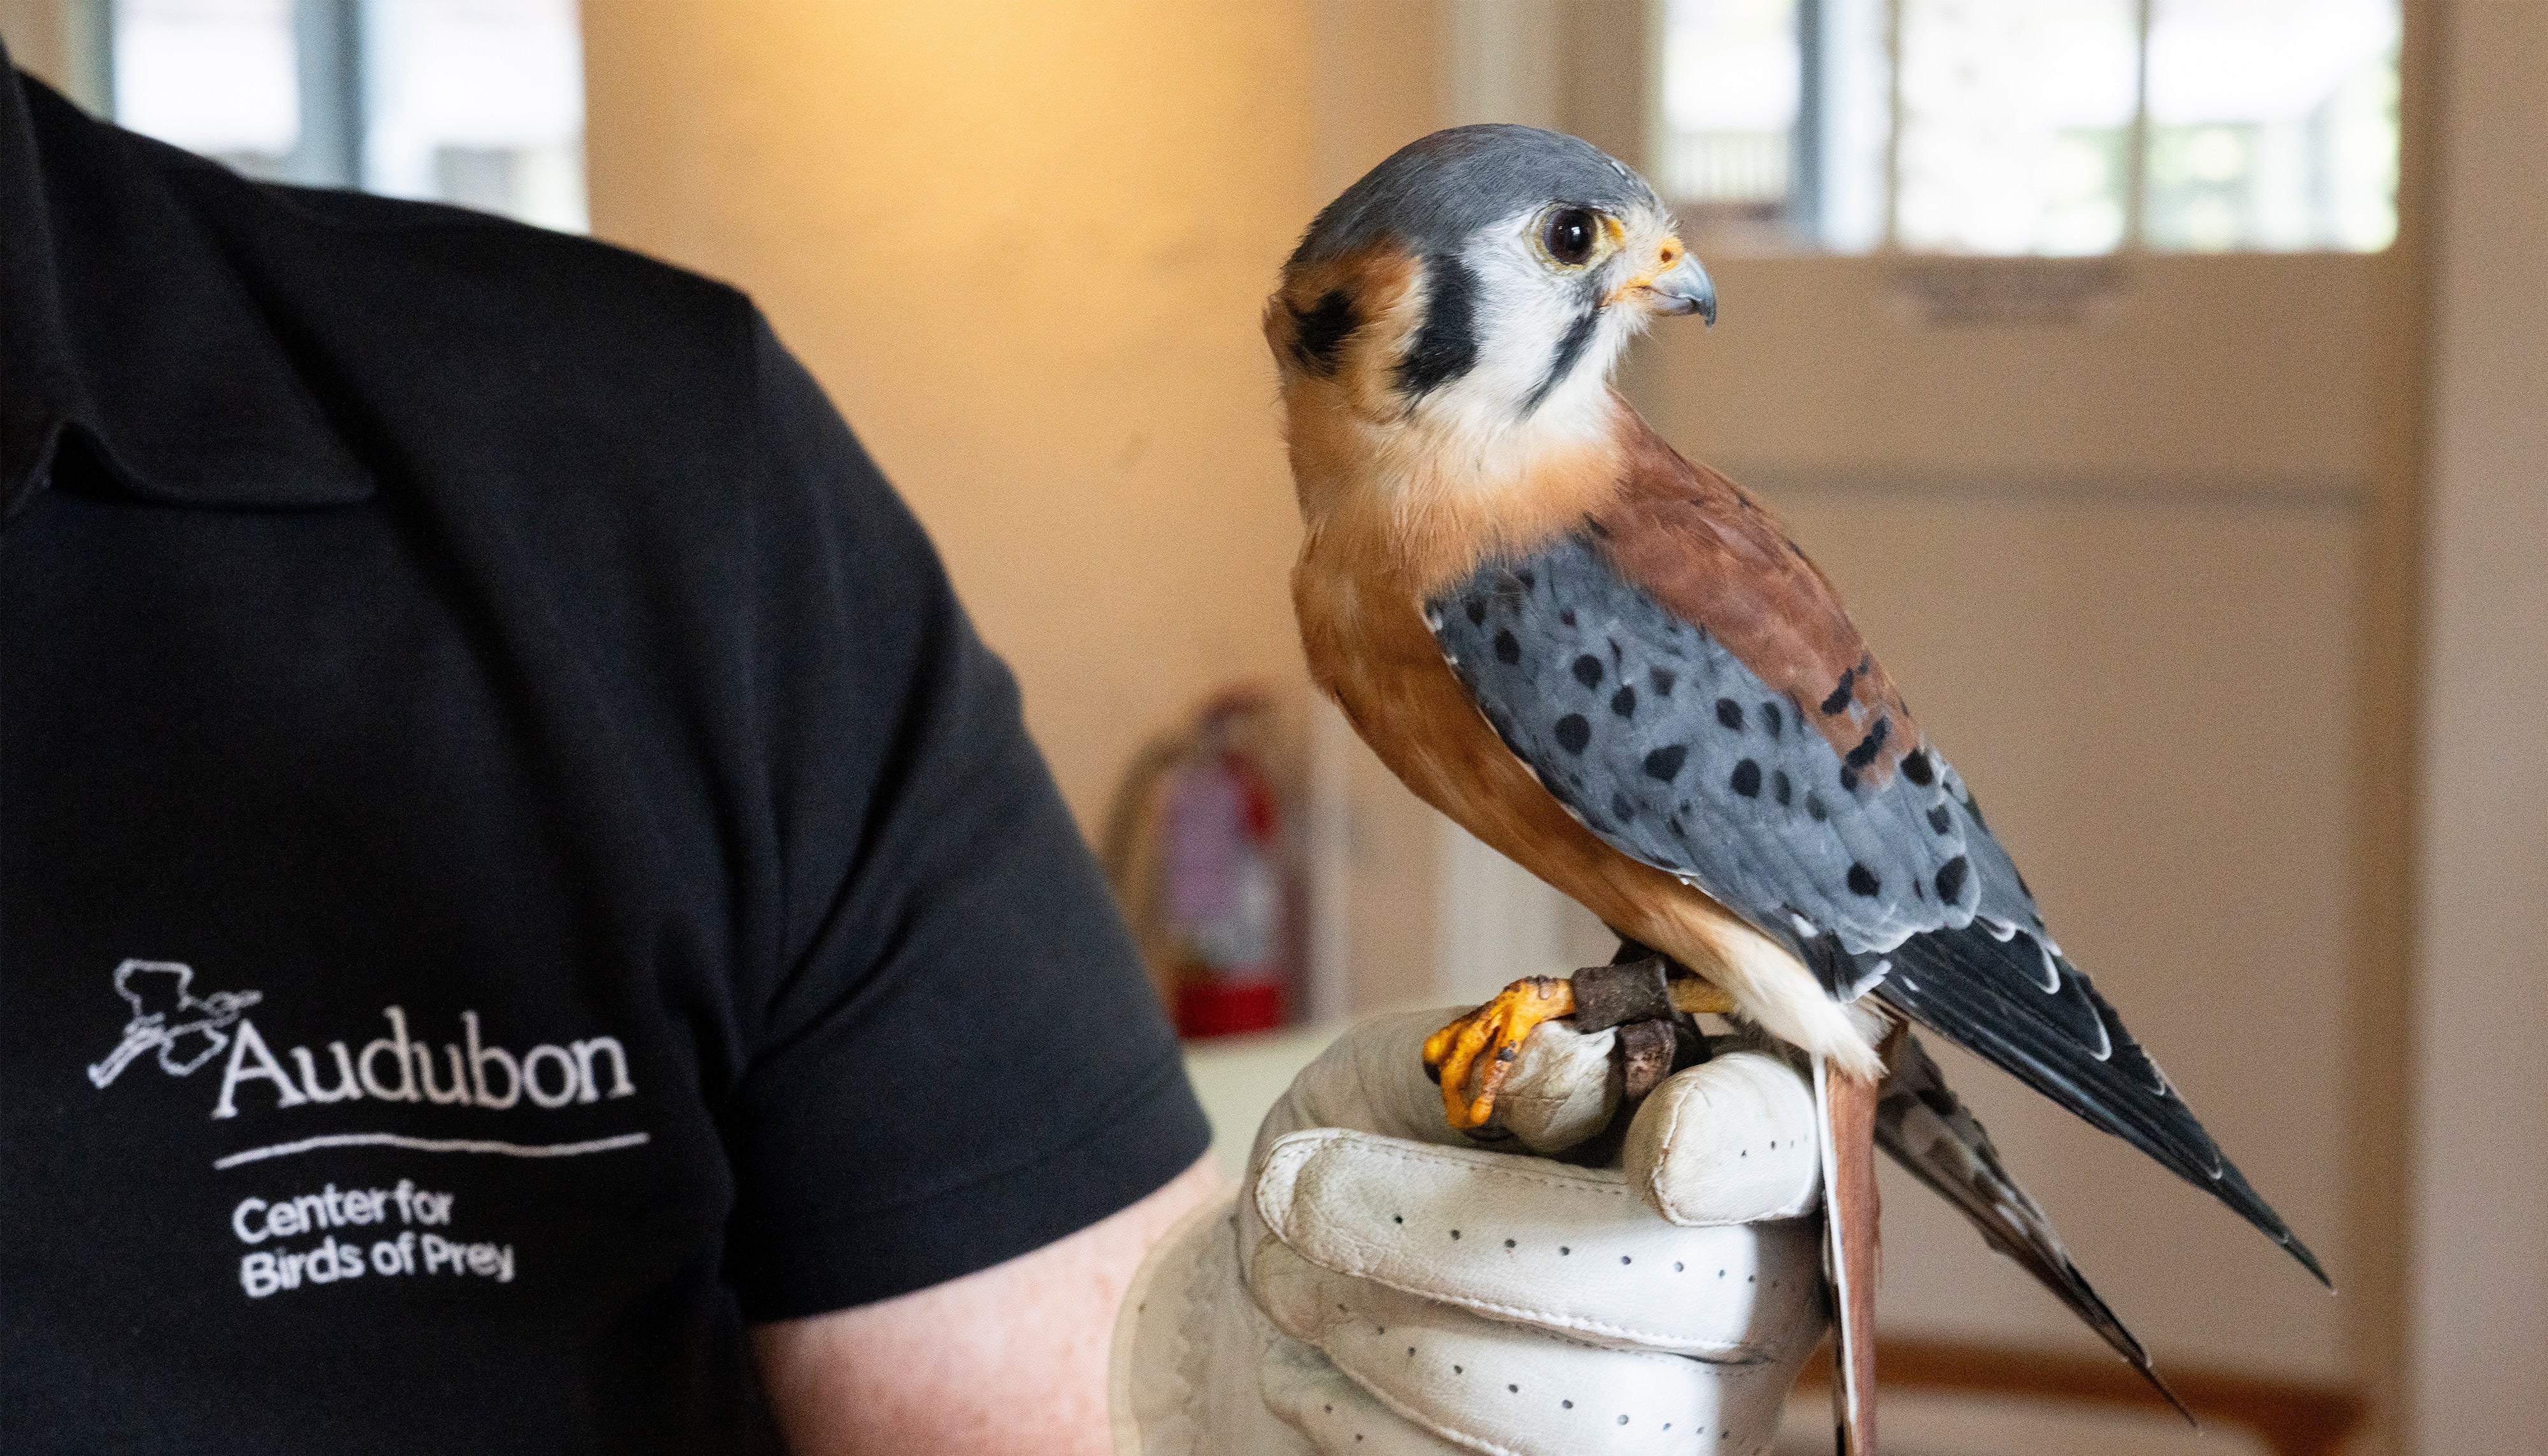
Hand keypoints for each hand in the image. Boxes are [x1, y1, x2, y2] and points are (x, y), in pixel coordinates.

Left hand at [1113, 1009, 1827, 1454]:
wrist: (1323, 1257)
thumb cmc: (1404, 1134)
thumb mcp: (1436, 1065)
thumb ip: (1507, 1066)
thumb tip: (1568, 1078)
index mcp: (1731, 1135)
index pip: (1775, 1137)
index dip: (1737, 1149)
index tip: (1661, 1154)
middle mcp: (1756, 1286)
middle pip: (1672, 1286)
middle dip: (1456, 1239)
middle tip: (1296, 1190)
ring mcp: (1693, 1414)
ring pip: (1583, 1414)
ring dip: (1393, 1334)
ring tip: (1281, 1271)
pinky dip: (1364, 1419)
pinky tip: (1297, 1357)